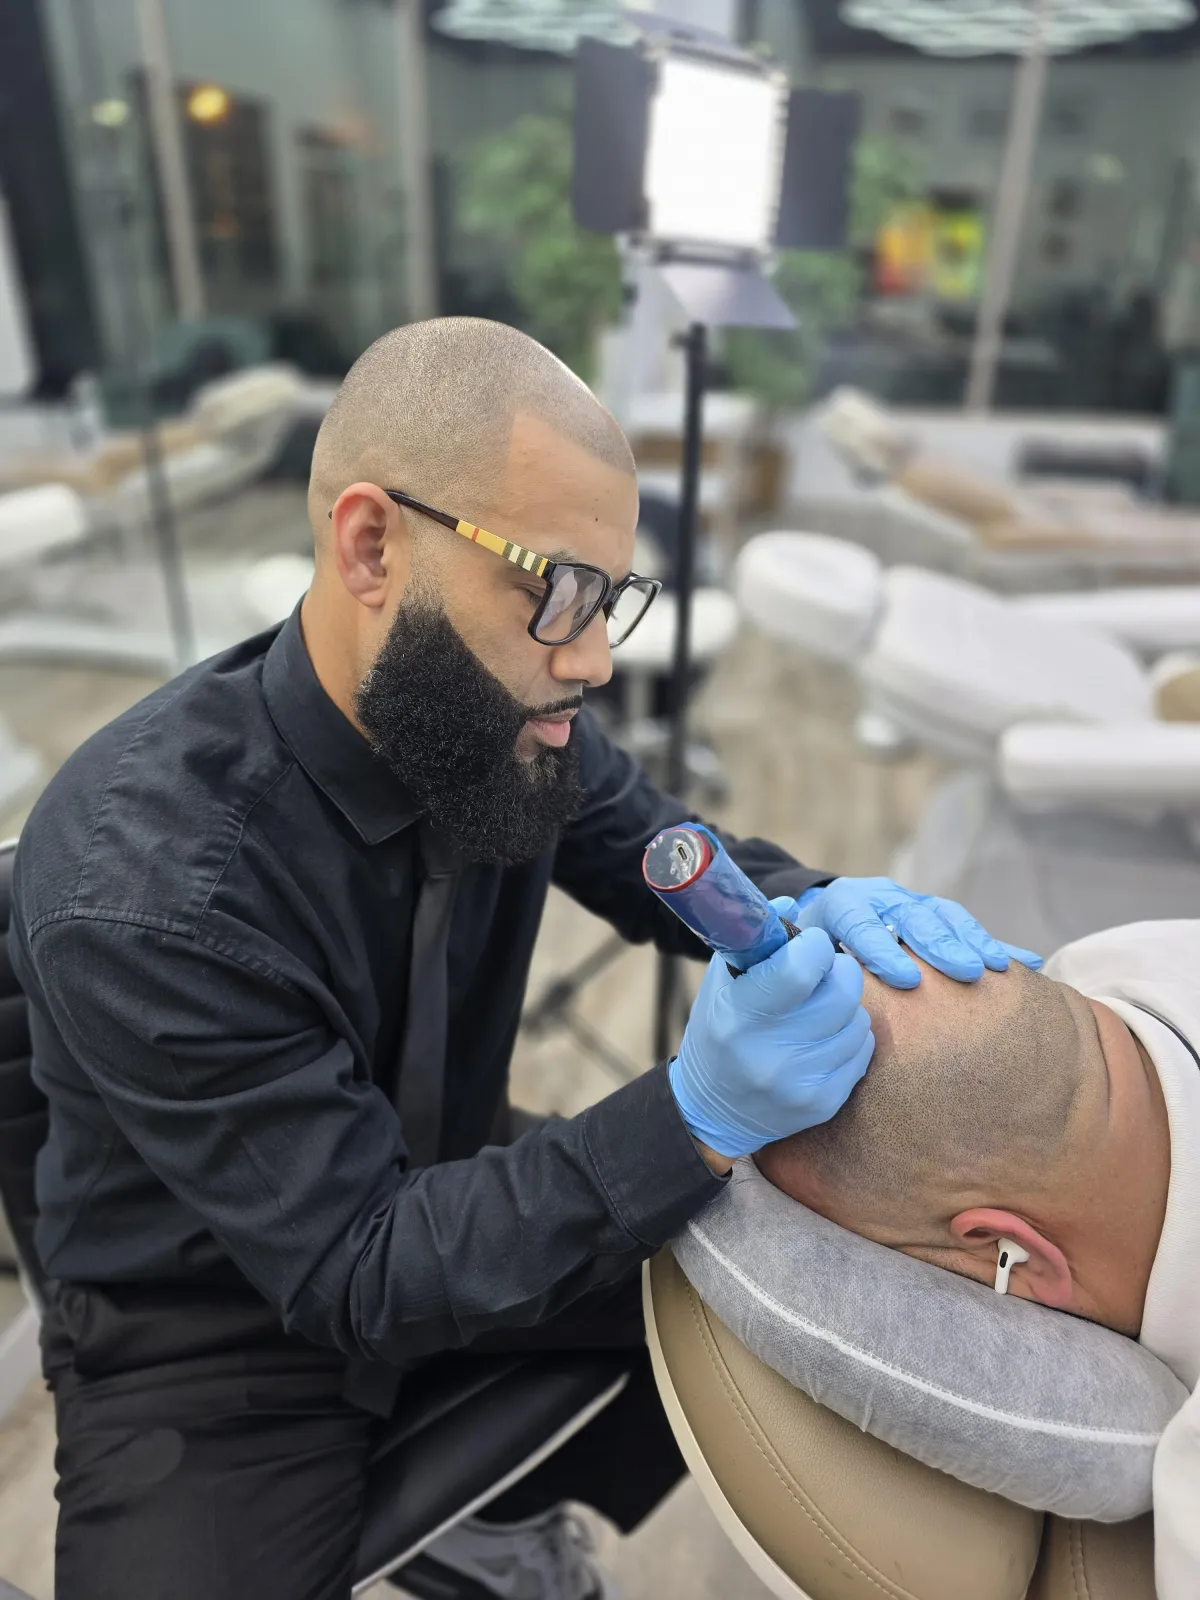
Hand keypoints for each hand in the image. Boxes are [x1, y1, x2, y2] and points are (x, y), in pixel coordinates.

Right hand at [671, 916, 873, 1159]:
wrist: (715, 1109)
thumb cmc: (720, 1032)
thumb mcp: (722, 983)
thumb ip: (754, 941)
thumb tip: (790, 899)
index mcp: (739, 1014)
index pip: (799, 969)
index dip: (815, 947)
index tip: (811, 944)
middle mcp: (768, 1053)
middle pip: (840, 993)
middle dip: (839, 972)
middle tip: (825, 972)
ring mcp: (798, 1083)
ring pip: (857, 1022)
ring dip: (846, 1007)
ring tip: (820, 1008)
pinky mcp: (822, 1103)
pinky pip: (862, 1052)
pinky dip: (851, 1037)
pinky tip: (826, 1037)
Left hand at [786, 878, 1042, 989]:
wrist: (819, 920)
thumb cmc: (806, 952)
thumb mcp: (794, 954)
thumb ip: (799, 965)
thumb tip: (798, 983)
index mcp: (843, 905)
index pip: (861, 921)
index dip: (882, 946)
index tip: (903, 977)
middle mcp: (883, 898)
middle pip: (913, 915)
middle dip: (939, 943)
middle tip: (963, 971)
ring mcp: (914, 904)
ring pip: (946, 916)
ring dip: (972, 941)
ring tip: (994, 968)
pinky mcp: (937, 918)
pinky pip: (971, 931)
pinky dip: (999, 947)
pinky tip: (1030, 965)